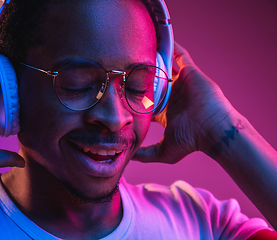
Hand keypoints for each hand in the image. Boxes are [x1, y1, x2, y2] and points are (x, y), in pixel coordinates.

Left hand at [133, 43, 234, 163]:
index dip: (132, 96)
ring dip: (152, 60)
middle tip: (122, 67)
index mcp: (164, 111)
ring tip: (136, 51)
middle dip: (139, 75)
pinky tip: (156, 41)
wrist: (213, 130)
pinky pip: (179, 55)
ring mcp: (180, 83)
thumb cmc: (192, 141)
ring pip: (163, 67)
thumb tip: (130, 157)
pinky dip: (170, 48)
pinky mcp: (189, 72)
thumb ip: (147, 154)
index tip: (117, 91)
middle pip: (152, 82)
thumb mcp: (164, 151)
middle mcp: (171, 95)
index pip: (145, 100)